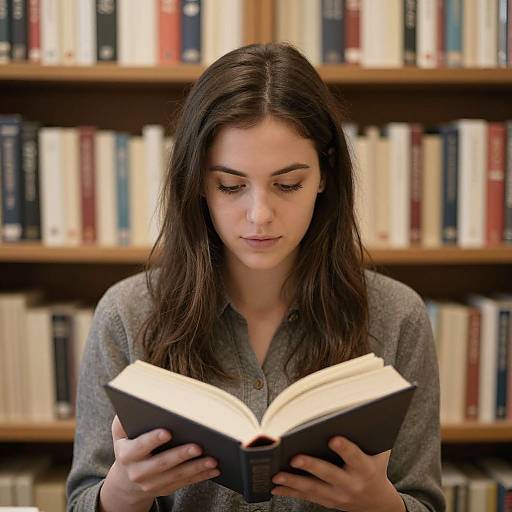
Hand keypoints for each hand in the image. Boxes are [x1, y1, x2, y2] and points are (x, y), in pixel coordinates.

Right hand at [99, 416, 219, 511]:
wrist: (126, 480)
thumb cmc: (129, 445)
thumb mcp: (121, 432)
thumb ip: (124, 418)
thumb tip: (137, 401)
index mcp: (126, 455)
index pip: (139, 447)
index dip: (152, 440)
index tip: (167, 431)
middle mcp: (137, 472)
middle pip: (162, 463)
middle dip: (181, 455)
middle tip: (198, 446)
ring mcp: (151, 484)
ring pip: (176, 476)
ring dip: (196, 468)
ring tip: (213, 459)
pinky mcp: (165, 490)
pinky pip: (185, 483)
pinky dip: (201, 476)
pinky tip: (214, 469)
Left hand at [271, 436, 404, 511]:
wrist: (376, 502)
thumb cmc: (375, 467)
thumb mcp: (379, 452)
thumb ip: (370, 434)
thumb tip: (361, 409)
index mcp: (365, 469)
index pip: (355, 457)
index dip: (344, 448)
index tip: (333, 438)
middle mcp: (351, 484)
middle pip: (329, 474)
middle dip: (311, 466)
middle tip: (295, 458)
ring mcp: (338, 495)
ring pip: (314, 488)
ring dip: (294, 482)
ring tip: (277, 474)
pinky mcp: (328, 501)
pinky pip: (307, 496)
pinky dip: (290, 492)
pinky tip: (275, 486)